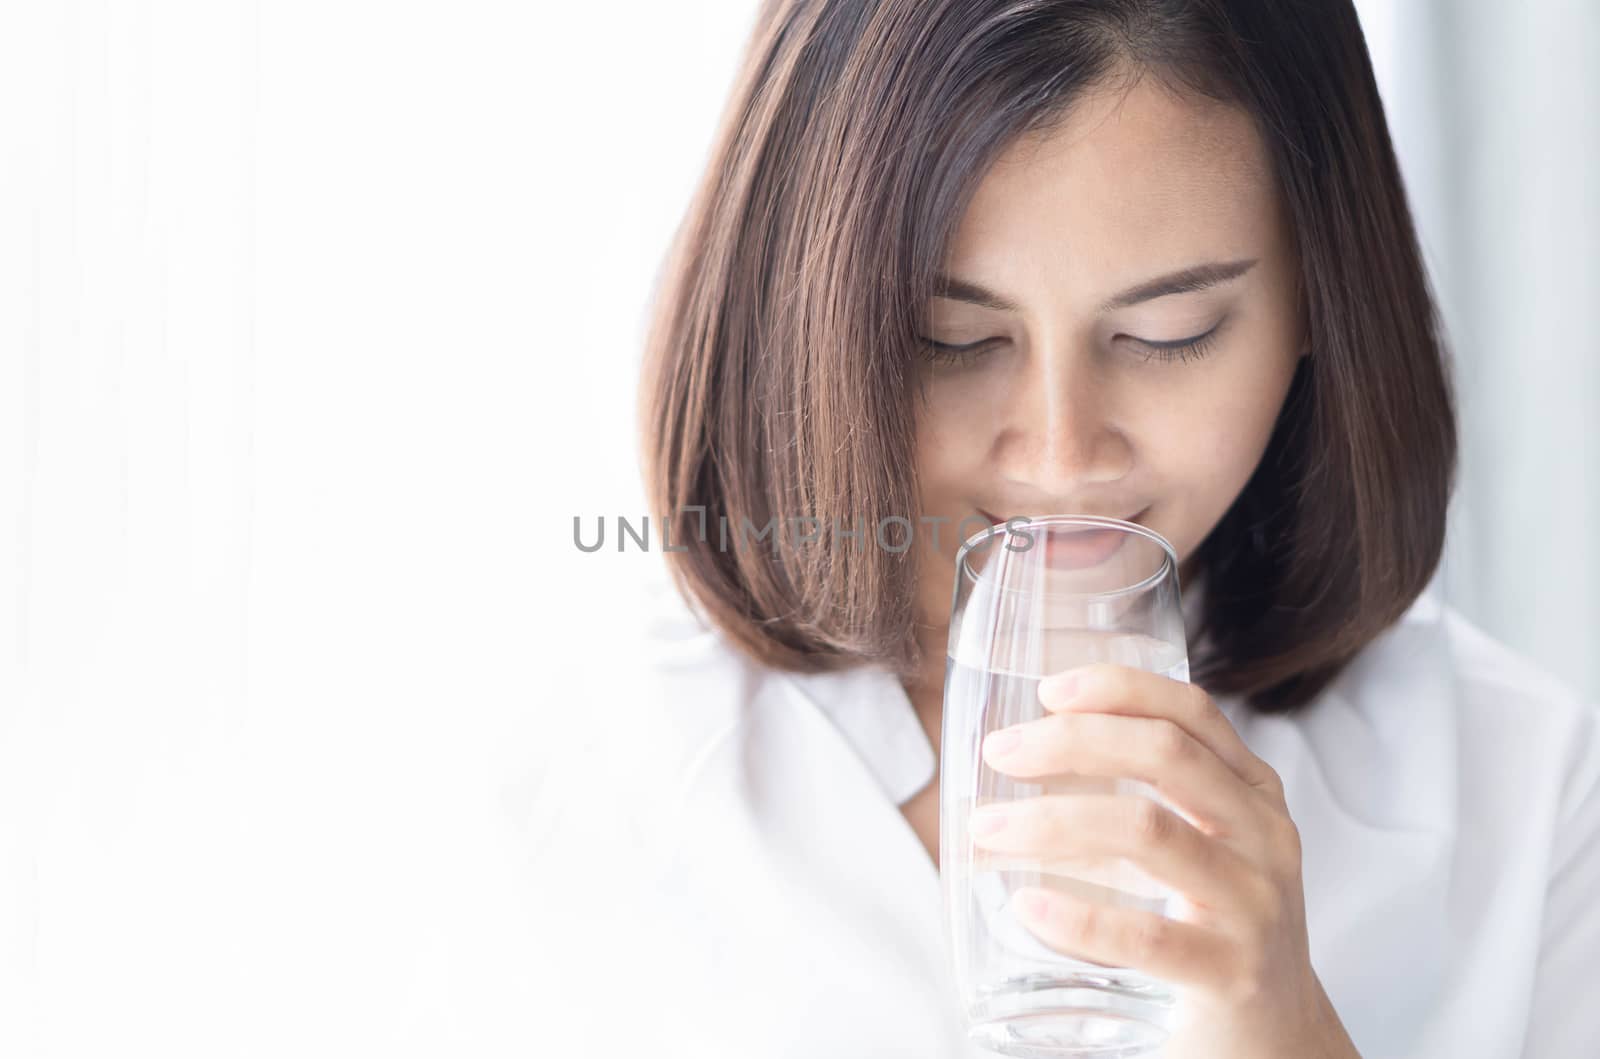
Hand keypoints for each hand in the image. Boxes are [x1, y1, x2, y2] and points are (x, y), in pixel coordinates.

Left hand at [970, 662, 1360, 1058]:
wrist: (1276, 1044)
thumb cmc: (1211, 933)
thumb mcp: (1191, 855)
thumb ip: (1126, 811)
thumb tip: (1006, 781)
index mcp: (1252, 794)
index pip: (1193, 713)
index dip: (1121, 689)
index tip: (1048, 690)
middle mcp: (1264, 837)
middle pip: (1167, 754)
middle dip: (1073, 741)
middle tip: (1001, 752)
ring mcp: (1254, 905)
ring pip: (1148, 830)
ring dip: (1052, 820)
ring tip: (986, 828)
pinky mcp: (1233, 974)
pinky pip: (1149, 936)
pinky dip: (1079, 917)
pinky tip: (1028, 905)